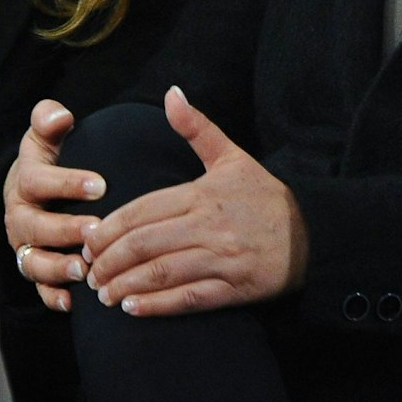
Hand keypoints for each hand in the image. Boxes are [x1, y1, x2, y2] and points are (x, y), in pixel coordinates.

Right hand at [3, 100, 108, 311]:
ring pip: (32, 262)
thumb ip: (49, 119)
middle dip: (64, 230)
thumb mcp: (48, 133)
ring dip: (57, 268)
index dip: (67, 183)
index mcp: (24, 181)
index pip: (38, 182)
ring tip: (84, 269)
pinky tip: (73, 303)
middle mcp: (19, 216)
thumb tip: (59, 116)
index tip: (101, 184)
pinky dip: (53, 297)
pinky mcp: (36, 268)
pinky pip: (39, 288)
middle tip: (96, 231)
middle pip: (33, 227)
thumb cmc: (52, 156)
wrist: (40, 187)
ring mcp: (26, 245)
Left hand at [81, 86, 308, 316]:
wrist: (313, 233)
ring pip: (161, 273)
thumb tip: (171, 94)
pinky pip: (186, 299)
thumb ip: (197, 128)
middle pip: (144, 244)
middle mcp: (209, 227)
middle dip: (109, 260)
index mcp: (202, 194)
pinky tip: (131, 308)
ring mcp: (222, 259)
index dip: (109, 229)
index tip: (88, 241)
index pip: (142, 211)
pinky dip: (155, 305)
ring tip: (102, 294)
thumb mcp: (233, 157)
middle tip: (89, 272)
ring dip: (124, 285)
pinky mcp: (234, 289)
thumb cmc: (266, 196)